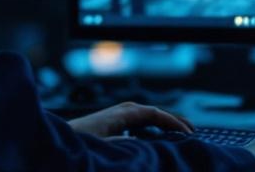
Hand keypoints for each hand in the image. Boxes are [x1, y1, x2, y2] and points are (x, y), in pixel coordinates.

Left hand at [67, 101, 193, 138]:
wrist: (62, 139)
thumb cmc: (81, 142)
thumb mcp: (105, 145)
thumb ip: (124, 144)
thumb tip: (143, 144)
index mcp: (124, 113)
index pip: (155, 114)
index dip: (173, 123)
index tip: (188, 133)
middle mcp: (123, 109)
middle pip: (155, 112)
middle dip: (173, 120)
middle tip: (192, 130)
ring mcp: (118, 113)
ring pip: (148, 116)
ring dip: (164, 123)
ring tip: (180, 131)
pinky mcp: (114, 120)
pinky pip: (140, 120)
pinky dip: (153, 126)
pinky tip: (157, 135)